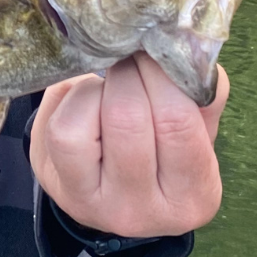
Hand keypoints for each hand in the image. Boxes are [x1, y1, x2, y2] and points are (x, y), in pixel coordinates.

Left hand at [30, 53, 228, 238]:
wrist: (124, 191)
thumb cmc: (169, 152)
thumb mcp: (201, 130)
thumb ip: (204, 91)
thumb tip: (182, 45)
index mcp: (190, 198)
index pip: (174, 120)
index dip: (162, 73)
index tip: (159, 50)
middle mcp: (137, 211)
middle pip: (124, 119)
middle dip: (127, 73)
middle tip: (134, 59)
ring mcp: (86, 203)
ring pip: (74, 128)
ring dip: (93, 89)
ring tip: (110, 85)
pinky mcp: (52, 184)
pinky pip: (52, 127)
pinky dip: (68, 97)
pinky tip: (86, 98)